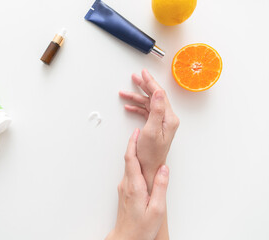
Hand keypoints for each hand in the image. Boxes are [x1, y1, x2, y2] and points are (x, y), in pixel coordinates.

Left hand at [106, 129, 169, 239]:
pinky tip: (141, 163)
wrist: (126, 238)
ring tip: (143, 144)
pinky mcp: (125, 192)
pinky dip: (134, 163)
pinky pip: (129, 172)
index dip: (133, 144)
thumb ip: (161, 186)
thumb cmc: (141, 227)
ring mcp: (124, 188)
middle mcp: (126, 184)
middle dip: (134, 144)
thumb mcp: (157, 209)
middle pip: (129, 159)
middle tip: (141, 132)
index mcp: (135, 186)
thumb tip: (164, 168)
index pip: (131, 159)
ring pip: (129, 165)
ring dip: (134, 153)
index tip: (137, 132)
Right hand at [119, 69, 178, 192]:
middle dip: (144, 86)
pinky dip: (137, 107)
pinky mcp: (155, 126)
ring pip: (149, 104)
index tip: (143, 73)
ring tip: (125, 92)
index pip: (160, 95)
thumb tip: (158, 92)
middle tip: (135, 77)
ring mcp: (161, 122)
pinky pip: (146, 112)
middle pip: (155, 96)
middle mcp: (167, 119)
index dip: (151, 82)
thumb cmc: (150, 154)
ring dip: (137, 97)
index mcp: (169, 118)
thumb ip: (157, 110)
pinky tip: (129, 106)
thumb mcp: (152, 130)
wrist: (148, 168)